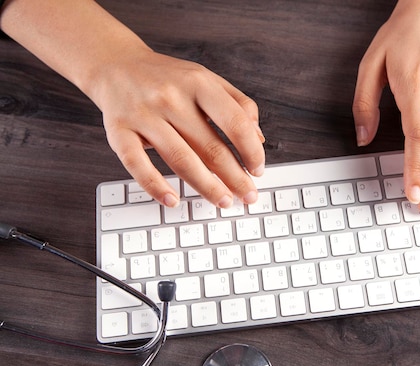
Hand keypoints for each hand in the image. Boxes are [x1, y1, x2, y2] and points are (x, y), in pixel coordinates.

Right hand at [90, 49, 265, 207]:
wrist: (116, 64)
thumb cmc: (168, 78)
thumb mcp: (207, 79)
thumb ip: (238, 105)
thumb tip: (259, 139)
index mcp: (198, 83)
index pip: (235, 123)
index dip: (251, 151)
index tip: (258, 169)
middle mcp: (171, 98)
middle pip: (211, 147)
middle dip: (235, 177)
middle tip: (247, 196)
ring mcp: (143, 115)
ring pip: (181, 160)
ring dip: (206, 186)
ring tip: (223, 201)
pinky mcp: (119, 131)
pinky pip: (137, 164)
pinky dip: (155, 186)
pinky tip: (172, 200)